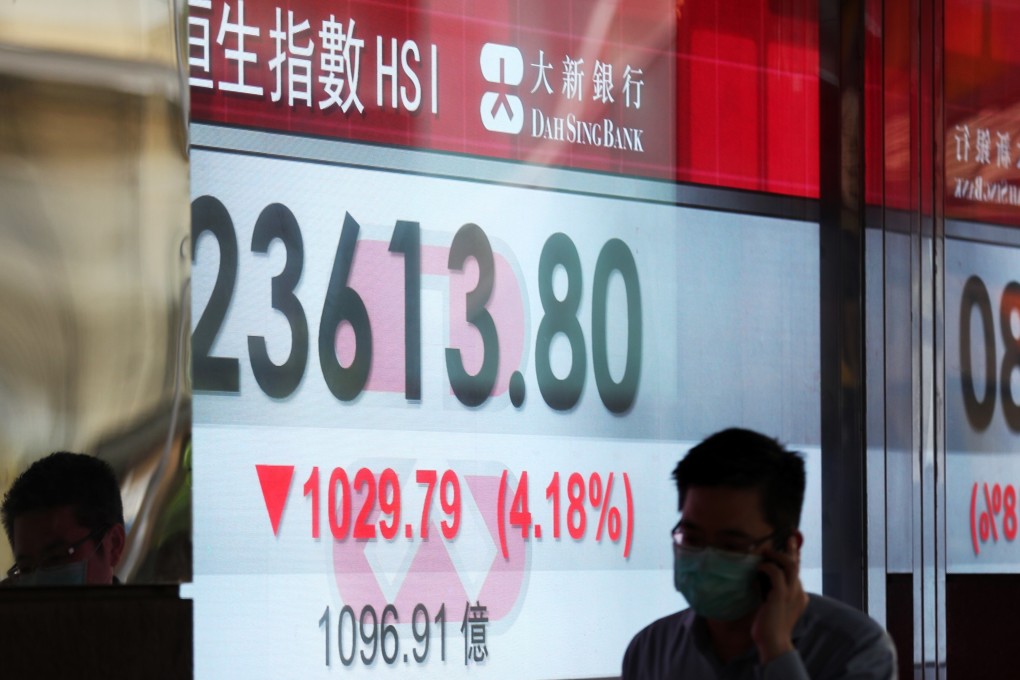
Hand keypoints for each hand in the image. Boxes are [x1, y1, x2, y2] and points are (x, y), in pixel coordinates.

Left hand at [751, 534, 807, 663]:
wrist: (774, 643)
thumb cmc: (770, 626)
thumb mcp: (774, 605)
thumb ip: (773, 592)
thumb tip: (762, 577)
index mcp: (799, 596)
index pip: (797, 571)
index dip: (794, 557)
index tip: (790, 545)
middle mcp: (798, 592)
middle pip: (796, 564)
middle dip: (791, 549)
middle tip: (788, 537)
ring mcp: (791, 594)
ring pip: (789, 565)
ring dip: (777, 555)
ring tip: (766, 551)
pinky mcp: (780, 596)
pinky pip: (775, 573)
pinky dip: (767, 567)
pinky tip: (759, 567)